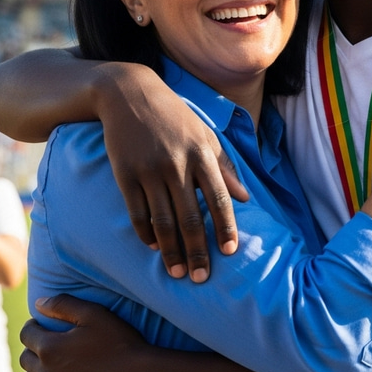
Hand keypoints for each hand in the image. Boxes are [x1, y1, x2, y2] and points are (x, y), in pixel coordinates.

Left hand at [21, 295, 150, 371]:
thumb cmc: (120, 343)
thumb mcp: (95, 314)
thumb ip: (63, 304)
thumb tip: (38, 302)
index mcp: (50, 347)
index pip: (27, 334)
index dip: (33, 326)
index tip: (41, 324)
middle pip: (25, 359)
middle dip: (33, 348)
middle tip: (47, 343)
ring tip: (48, 367)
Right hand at [97, 64, 249, 279]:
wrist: (129, 93)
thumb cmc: (174, 116)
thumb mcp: (205, 134)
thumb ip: (226, 165)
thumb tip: (246, 198)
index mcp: (202, 154)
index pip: (219, 198)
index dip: (226, 227)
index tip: (230, 252)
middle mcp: (177, 164)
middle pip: (191, 217)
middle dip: (198, 251)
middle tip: (200, 278)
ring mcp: (149, 170)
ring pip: (163, 220)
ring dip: (171, 250)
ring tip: (177, 272)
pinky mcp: (125, 173)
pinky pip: (137, 211)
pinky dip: (145, 233)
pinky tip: (153, 247)